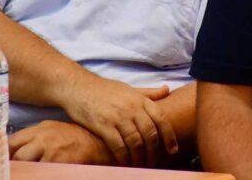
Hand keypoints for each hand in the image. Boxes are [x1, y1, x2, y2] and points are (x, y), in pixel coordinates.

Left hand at [8, 120, 116, 164]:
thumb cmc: (74, 138)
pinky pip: (43, 173)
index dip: (4, 155)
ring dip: (27, 172)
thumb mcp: (51, 130)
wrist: (98, 143)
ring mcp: (52, 152)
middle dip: (15, 167)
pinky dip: (40, 174)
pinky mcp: (61, 163)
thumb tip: (13, 152)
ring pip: (29, 167)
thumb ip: (33, 138)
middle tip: (13, 173)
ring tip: (29, 173)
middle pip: (18, 157)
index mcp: (39, 129)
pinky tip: (43, 173)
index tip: (1, 164)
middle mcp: (43, 138)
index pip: (12, 142)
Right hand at [59, 76, 177, 166]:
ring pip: (135, 142)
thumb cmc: (105, 89)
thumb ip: (148, 93)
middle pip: (150, 133)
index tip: (173, 150)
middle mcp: (131, 107)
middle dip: (154, 151)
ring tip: (141, 165)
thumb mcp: (129, 88)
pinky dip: (124, 157)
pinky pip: (118, 146)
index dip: (169, 136)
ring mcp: (117, 116)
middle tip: (154, 162)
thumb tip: (167, 89)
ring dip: (140, 157)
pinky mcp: (103, 125)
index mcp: (140, 99)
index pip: (161, 118)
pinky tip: (125, 163)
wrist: (78, 87)